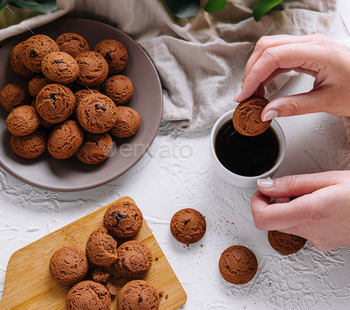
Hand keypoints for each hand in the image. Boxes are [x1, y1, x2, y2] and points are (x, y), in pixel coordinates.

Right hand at [234, 34, 349, 120]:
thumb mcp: (326, 102)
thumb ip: (293, 107)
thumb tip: (266, 112)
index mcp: (318, 51)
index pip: (274, 56)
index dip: (254, 76)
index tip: (244, 94)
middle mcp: (311, 42)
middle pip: (267, 47)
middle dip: (251, 71)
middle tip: (245, 95)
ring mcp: (308, 45)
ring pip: (270, 48)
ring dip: (256, 70)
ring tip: (252, 92)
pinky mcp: (305, 51)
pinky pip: (278, 55)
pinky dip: (266, 70)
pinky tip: (263, 86)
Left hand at [250, 171, 349, 250]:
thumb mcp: (326, 179)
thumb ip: (291, 184)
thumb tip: (265, 185)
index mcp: (310, 213)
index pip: (263, 219)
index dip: (256, 203)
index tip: (261, 191)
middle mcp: (312, 231)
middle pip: (272, 222)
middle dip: (270, 204)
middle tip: (284, 188)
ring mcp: (319, 240)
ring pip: (286, 226)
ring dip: (286, 209)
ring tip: (306, 194)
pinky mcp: (325, 242)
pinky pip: (301, 230)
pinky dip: (299, 216)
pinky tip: (315, 204)